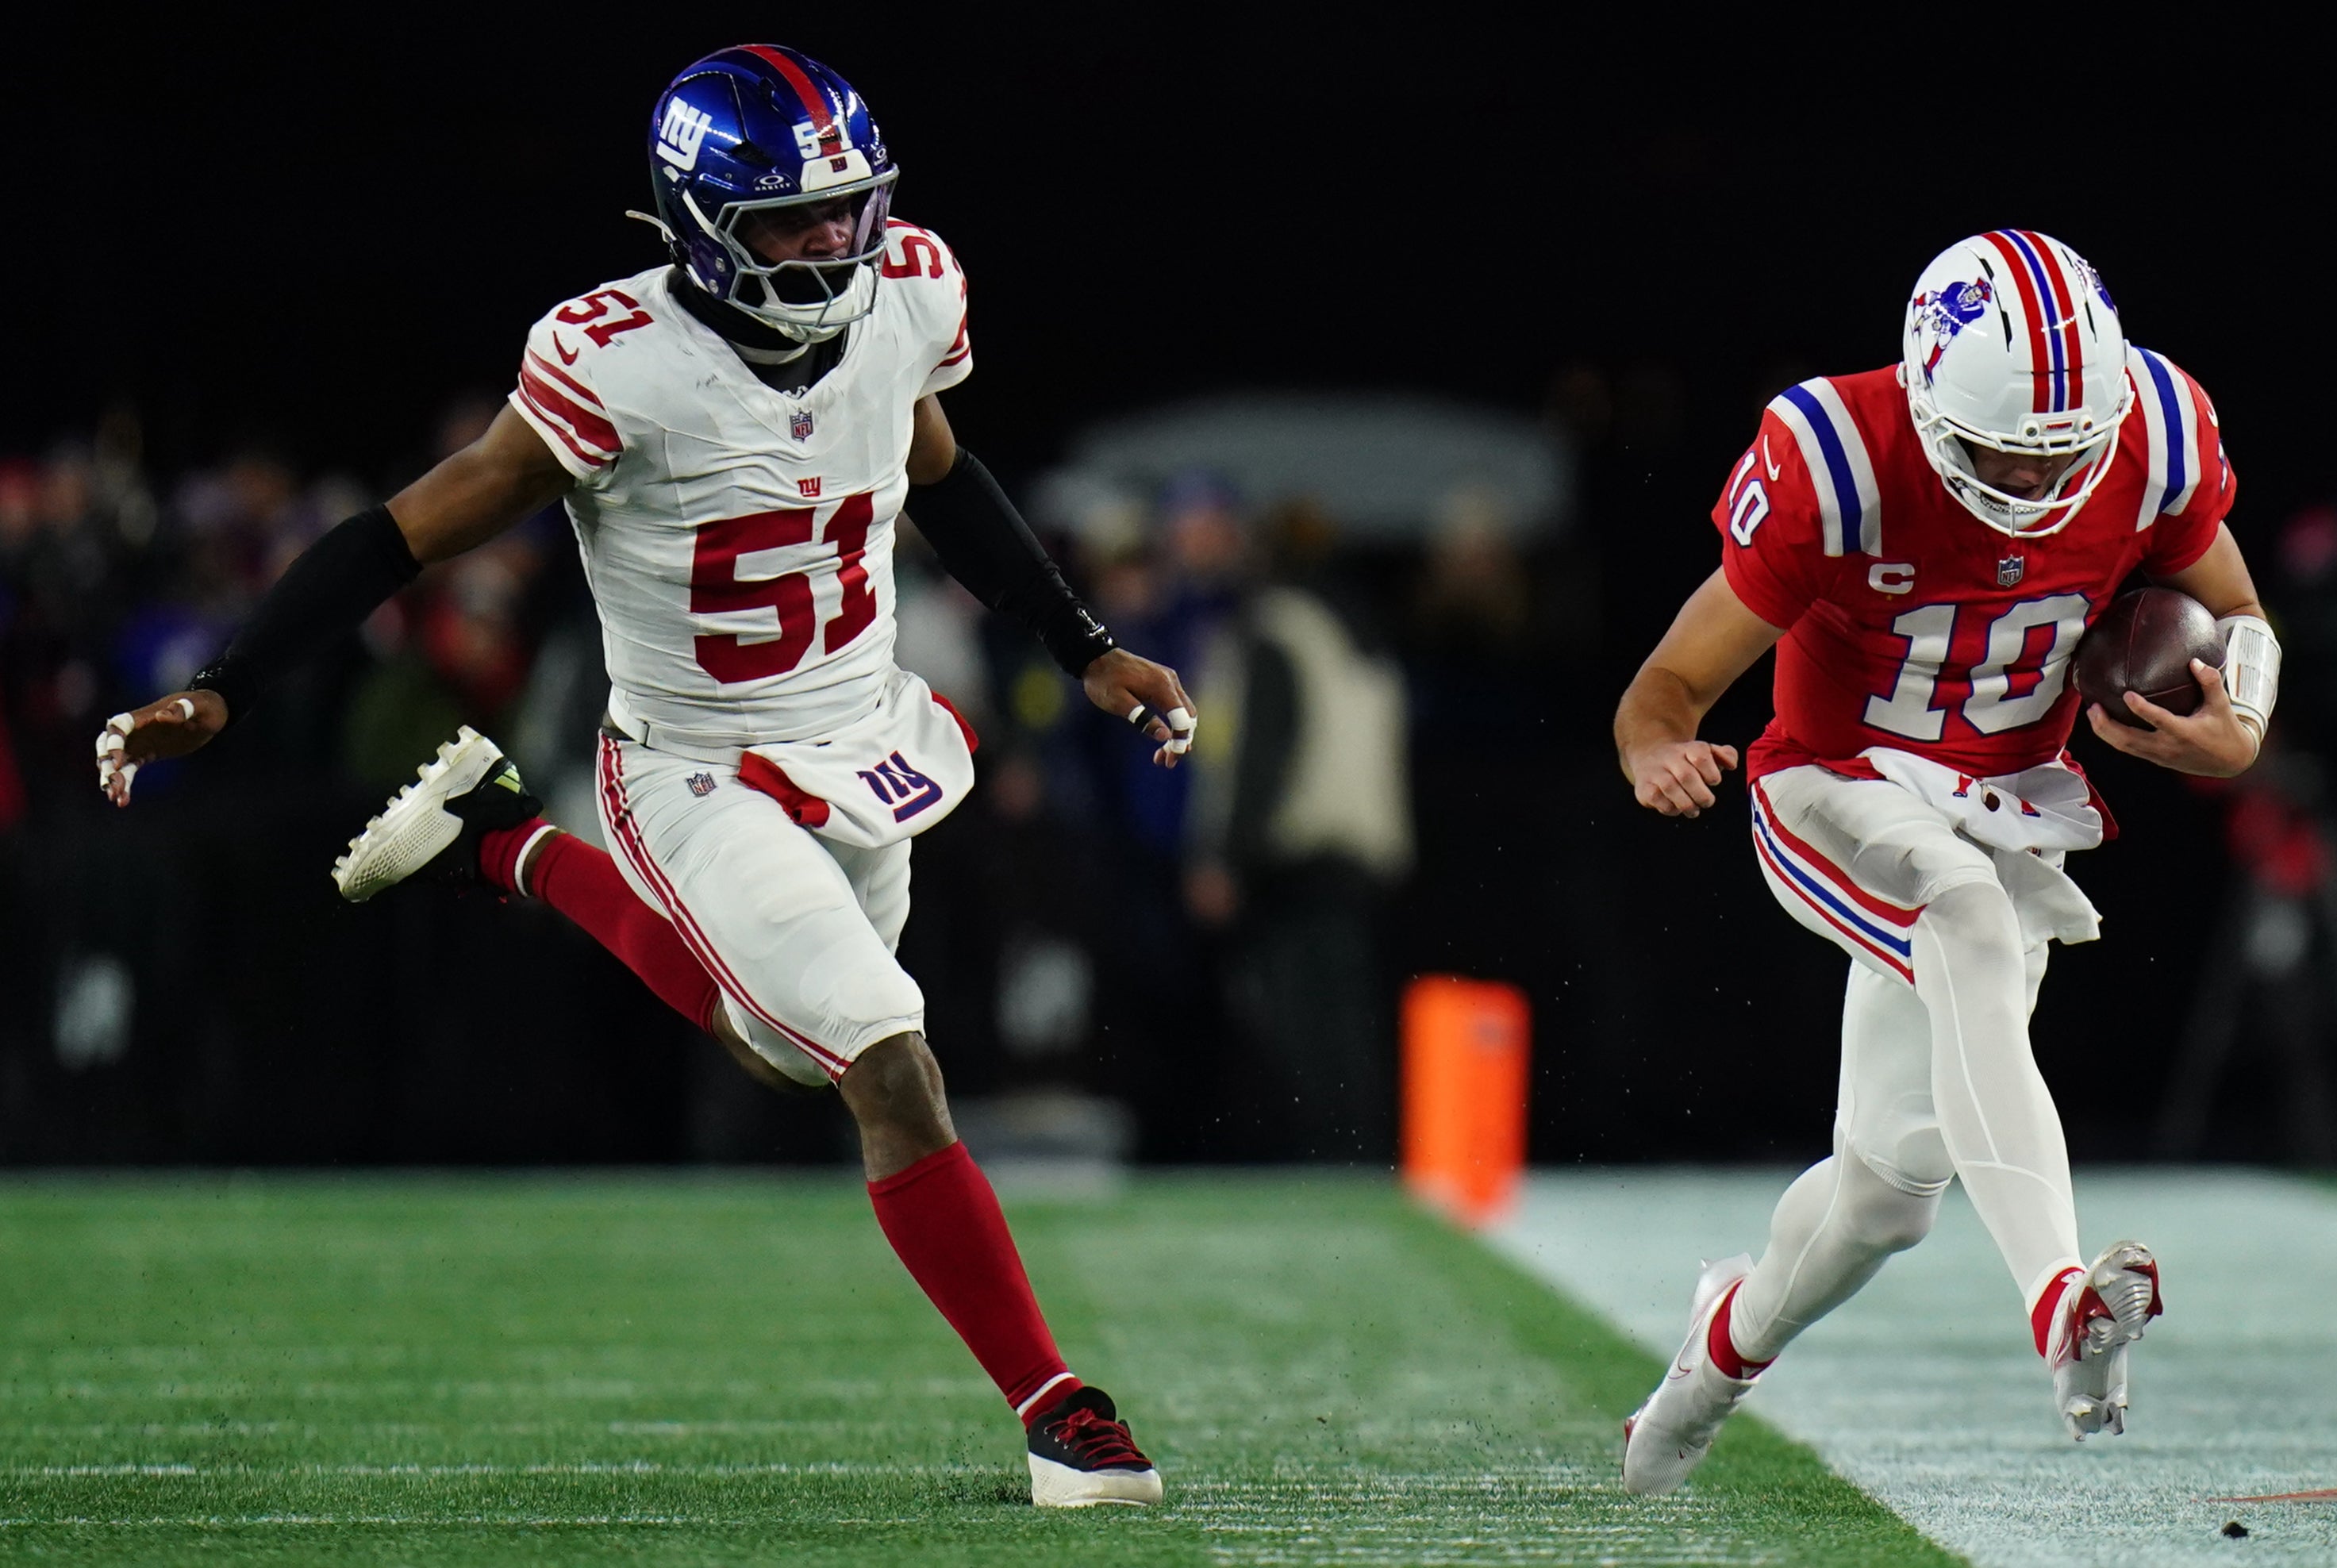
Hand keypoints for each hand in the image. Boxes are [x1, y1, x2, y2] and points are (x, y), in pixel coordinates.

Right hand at [95, 690, 229, 805]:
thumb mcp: (199, 705)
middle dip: (106, 764)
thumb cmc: (205, 706)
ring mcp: (139, 743)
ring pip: (116, 762)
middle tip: (111, 783)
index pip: (119, 726)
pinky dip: (125, 784)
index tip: (117, 762)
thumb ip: (181, 709)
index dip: (113, 743)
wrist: (211, 715)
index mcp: (144, 715)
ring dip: (112, 779)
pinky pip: (130, 770)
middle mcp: (135, 729)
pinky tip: (123, 800)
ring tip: (116, 797)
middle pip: (108, 745)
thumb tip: (161, 715)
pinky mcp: (146, 755)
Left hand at [1082, 648, 1196, 768]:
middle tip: (1166, 762)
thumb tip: (1165, 737)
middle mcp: (1170, 681)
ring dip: (1177, 734)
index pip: (1182, 718)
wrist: (1096, 657)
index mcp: (1161, 685)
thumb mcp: (1118, 702)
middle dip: (1180, 741)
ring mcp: (1168, 679)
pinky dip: (1173, 722)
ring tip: (1162, 755)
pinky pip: (1176, 704)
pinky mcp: (1163, 681)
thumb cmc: (1104, 680)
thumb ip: (1142, 718)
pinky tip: (1162, 736)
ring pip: (1184, 712)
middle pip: (1188, 716)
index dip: (1180, 741)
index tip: (1170, 760)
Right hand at [1628, 738, 1740, 817]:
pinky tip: (1676, 807)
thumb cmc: (1684, 760)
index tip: (1714, 781)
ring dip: (1687, 805)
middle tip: (1707, 802)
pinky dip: (1670, 808)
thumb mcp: (1706, 752)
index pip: (1701, 756)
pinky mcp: (1644, 787)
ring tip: (1694, 810)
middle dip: (1701, 795)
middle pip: (1686, 775)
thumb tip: (1731, 764)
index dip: (1711, 773)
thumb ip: (1726, 755)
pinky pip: (1657, 800)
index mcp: (1688, 748)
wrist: (1650, 756)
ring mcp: (1654, 772)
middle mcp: (1669, 757)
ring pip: (1671, 788)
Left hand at [2086, 659, 2259, 777]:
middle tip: (2093, 707)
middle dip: (2107, 725)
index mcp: (2184, 732)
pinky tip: (2104, 724)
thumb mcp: (2222, 705)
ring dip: (2104, 732)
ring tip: (2093, 713)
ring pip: (2124, 747)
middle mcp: (2167, 746)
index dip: (2141, 709)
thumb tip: (2195, 661)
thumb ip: (2210, 682)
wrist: (2230, 762)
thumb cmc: (2225, 729)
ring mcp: (2159, 755)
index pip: (2159, 721)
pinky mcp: (2155, 759)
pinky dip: (2113, 738)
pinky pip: (2129, 749)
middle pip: (2129, 740)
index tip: (2126, 694)